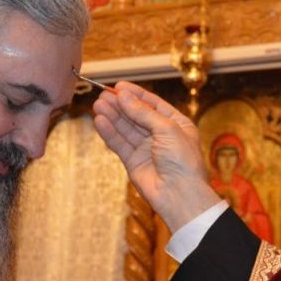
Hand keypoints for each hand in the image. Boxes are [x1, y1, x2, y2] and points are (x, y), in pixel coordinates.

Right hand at [92, 82, 219, 230]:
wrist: (180, 194)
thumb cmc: (183, 161)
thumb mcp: (167, 129)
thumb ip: (143, 112)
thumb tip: (124, 96)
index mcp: (176, 124)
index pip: (153, 104)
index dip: (136, 94)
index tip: (119, 86)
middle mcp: (161, 135)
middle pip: (136, 115)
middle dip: (120, 104)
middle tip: (103, 94)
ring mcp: (146, 149)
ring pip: (126, 128)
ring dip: (112, 116)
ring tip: (98, 104)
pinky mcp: (133, 162)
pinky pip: (120, 143)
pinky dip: (110, 132)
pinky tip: (100, 121)